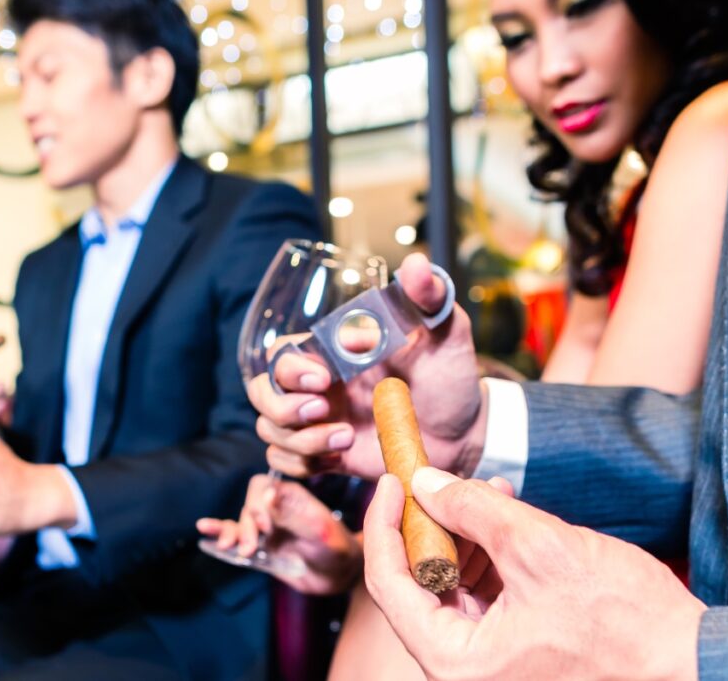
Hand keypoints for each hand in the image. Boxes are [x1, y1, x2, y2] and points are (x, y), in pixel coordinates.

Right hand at [197, 475, 361, 594]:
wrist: (340, 577)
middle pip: (247, 506)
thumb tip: (269, 493)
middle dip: (246, 525)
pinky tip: (204, 531)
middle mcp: (275, 508)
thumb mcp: (319, 531)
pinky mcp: (259, 547)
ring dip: (232, 533)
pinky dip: (219, 534)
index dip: (258, 504)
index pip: (261, 487)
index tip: (267, 527)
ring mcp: (266, 528)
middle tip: (252, 547)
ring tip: (231, 547)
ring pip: (239, 522)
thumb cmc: (337, 549)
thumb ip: (294, 513)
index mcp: (290, 496)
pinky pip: (235, 537)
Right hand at [247, 253, 485, 479]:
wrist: (465, 432)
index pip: (282, 353)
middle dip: (282, 407)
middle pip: (262, 392)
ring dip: (300, 441)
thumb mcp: (446, 334)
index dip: (290, 368)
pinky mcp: (326, 455)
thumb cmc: (451, 378)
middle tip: (321, 413)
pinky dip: (301, 464)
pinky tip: (337, 459)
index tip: (324, 379)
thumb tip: (418, 264)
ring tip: (347, 440)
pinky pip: (285, 462)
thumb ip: (430, 298)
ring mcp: (319, 422)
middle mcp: (319, 386)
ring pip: (270, 430)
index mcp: (334, 352)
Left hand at [364, 469, 705, 680]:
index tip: (391, 480)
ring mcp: (488, 665)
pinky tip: (504, 518)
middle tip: (437, 479)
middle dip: (429, 523)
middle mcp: (462, 671)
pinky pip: (481, 599)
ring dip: (461, 535)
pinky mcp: (513, 653)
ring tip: (485, 490)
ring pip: (449, 587)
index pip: (388, 583)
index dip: (382, 524)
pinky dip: (486, 557)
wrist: (691, 665)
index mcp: (455, 661)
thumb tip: (423, 482)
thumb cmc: (625, 623)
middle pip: (416, 584)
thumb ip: (473, 510)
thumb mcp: (541, 548)